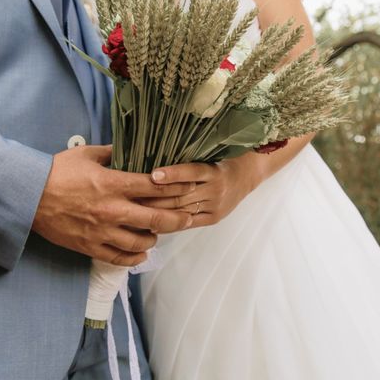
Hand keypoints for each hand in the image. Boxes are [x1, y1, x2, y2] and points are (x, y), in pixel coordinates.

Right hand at [33, 145, 195, 266]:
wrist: (28, 195)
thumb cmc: (56, 172)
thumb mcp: (86, 154)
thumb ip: (112, 152)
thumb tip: (129, 148)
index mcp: (113, 183)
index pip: (155, 187)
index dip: (177, 187)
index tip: (190, 187)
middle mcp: (112, 209)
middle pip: (156, 218)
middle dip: (178, 218)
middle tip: (189, 217)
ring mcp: (101, 231)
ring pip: (141, 241)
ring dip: (155, 237)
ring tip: (159, 232)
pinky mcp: (89, 246)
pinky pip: (119, 258)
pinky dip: (134, 258)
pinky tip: (142, 253)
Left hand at [141, 153, 264, 228]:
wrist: (248, 175)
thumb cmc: (222, 160)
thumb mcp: (209, 155)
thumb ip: (187, 162)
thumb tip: (155, 165)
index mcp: (214, 170)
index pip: (191, 172)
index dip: (172, 174)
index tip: (153, 175)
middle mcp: (215, 189)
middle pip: (181, 195)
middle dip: (156, 197)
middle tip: (132, 196)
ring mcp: (215, 206)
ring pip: (182, 210)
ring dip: (158, 211)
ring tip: (136, 211)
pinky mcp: (214, 218)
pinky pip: (188, 223)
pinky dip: (170, 224)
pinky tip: (153, 224)